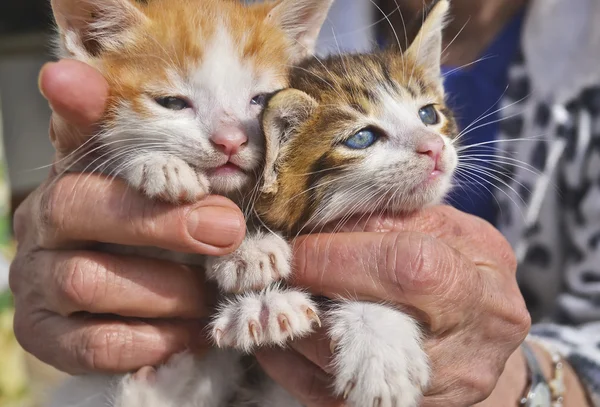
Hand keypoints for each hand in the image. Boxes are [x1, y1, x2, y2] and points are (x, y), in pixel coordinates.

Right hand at [9, 60, 245, 373]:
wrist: (130, 308)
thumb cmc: (157, 240)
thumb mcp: (169, 201)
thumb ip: (179, 167)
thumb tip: (201, 133)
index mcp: (72, 176)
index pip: (70, 133)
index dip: (76, 107)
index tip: (71, 79)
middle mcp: (40, 223)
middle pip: (75, 207)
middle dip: (161, 222)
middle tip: (228, 230)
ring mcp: (35, 282)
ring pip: (86, 280)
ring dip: (165, 291)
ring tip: (209, 294)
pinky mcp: (44, 337)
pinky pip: (93, 342)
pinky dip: (151, 339)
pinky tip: (188, 333)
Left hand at [256, 206, 530, 405]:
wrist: (487, 334)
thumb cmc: (464, 268)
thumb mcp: (445, 229)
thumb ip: (389, 218)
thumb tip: (317, 216)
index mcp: (481, 288)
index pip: (403, 268)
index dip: (335, 255)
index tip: (294, 245)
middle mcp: (467, 352)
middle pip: (365, 331)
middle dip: (308, 295)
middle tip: (276, 271)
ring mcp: (435, 394)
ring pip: (335, 369)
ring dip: (293, 327)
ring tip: (278, 296)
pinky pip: (325, 394)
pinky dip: (291, 361)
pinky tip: (283, 332)